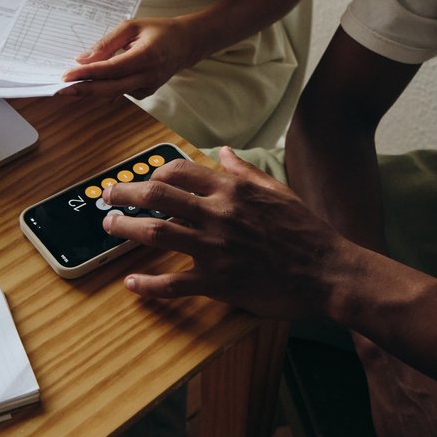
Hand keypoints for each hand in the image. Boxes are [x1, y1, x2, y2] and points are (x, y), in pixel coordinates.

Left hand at [59, 16, 200, 99]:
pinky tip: (93, 81)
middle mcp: (148, 76)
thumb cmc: (159, 31)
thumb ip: (107, 43)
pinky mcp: (145, 93)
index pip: (111, 69)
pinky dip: (105, 86)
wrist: (186, 44)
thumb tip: (83, 59)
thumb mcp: (132, 26)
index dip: (88, 74)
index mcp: (146, 57)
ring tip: (70, 84)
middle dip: (83, 90)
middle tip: (60, 89)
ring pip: (113, 92)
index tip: (67, 76)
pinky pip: (119, 91)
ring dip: (91, 88)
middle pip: (110, 88)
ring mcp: (147, 88)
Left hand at [101, 147, 349, 318]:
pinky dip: (148, 284)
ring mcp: (215, 247)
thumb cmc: (305, 232)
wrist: (328, 272)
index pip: (178, 171)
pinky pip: (173, 282)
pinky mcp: (217, 281)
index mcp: (231, 190)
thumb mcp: (277, 191)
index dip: (152, 173)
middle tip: (108, 197)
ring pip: (156, 232)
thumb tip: (224, 153)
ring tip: (109, 227)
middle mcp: (218, 214)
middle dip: (125, 193)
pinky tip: (132, 283)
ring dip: (125, 228)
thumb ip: (244, 172)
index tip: (141, 180)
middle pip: (157, 195)